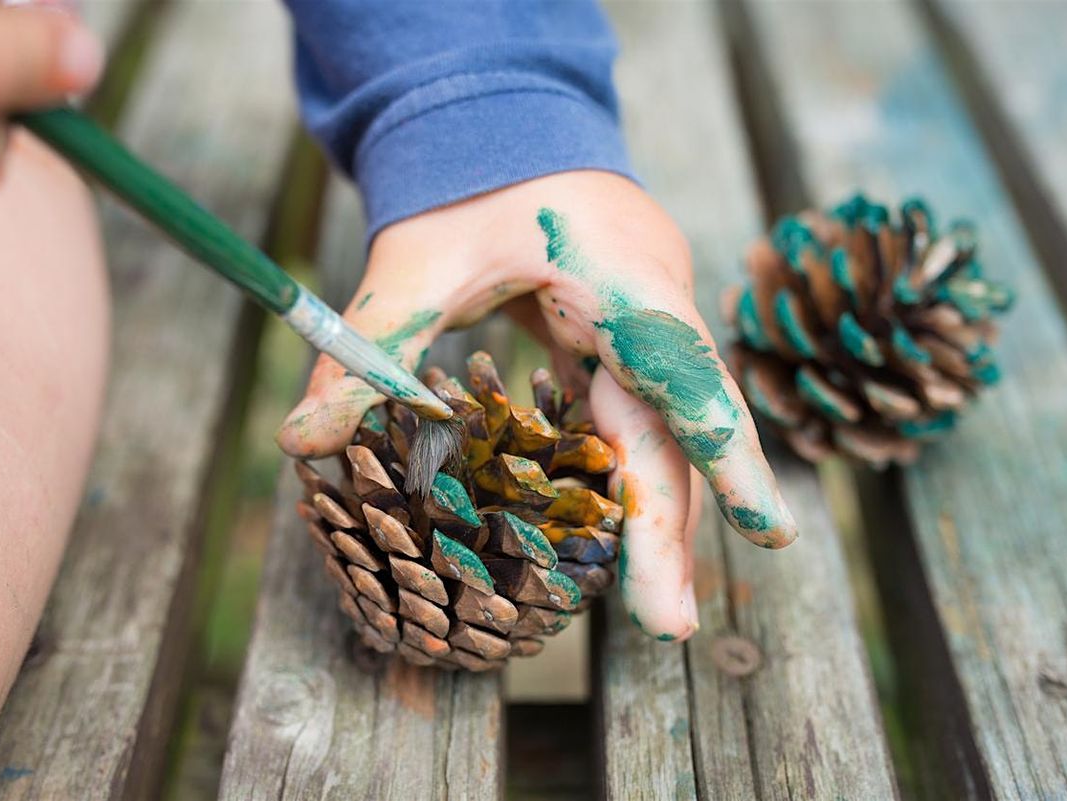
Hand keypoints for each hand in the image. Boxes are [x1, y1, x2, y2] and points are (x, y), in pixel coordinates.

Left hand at [279, 170, 796, 640]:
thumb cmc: (471, 185)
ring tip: (657, 606)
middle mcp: (656, 308)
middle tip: (671, 626)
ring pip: (664, 434)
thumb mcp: (413, 261)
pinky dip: (624, 479)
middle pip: (677, 428)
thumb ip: (366, 349)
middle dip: (675, 526)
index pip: (683, 371)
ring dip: (656, 516)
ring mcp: (650, 329)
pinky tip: (616, 542)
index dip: (725, 453)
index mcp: (622, 276)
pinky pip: (634, 423)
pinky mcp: (626, 347)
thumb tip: (299, 444)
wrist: (507, 128)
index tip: (767, 533)